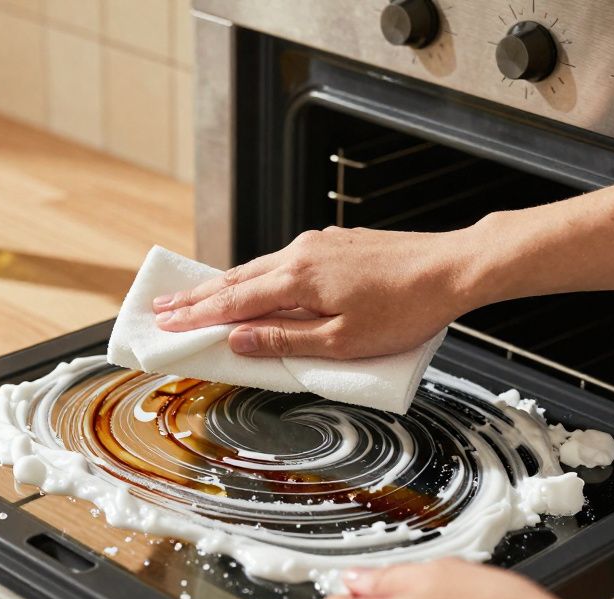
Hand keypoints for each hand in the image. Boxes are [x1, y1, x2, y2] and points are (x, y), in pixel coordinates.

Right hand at [152, 226, 487, 358]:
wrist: (451, 269)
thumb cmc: (404, 310)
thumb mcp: (341, 341)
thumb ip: (284, 340)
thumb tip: (237, 340)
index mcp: (297, 280)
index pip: (232, 302)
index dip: (196, 316)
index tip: (165, 324)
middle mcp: (300, 254)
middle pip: (237, 279)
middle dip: (197, 296)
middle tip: (162, 307)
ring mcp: (318, 245)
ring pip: (259, 267)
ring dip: (224, 284)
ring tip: (196, 297)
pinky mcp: (336, 243)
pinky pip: (282, 261)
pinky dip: (256, 275)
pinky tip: (254, 283)